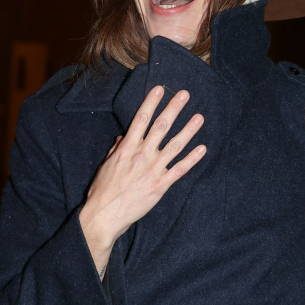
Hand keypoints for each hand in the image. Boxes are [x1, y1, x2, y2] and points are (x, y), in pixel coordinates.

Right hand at [79, 85, 205, 277]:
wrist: (104, 215)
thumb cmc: (102, 191)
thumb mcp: (106, 165)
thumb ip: (117, 149)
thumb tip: (123, 137)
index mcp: (126, 148)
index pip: (141, 119)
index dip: (151, 102)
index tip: (160, 89)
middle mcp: (142, 155)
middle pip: (161, 127)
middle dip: (173, 109)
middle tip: (184, 95)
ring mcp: (153, 169)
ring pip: (174, 145)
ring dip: (188, 130)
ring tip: (199, 117)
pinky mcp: (161, 185)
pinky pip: (179, 169)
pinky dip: (192, 159)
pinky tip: (202, 149)